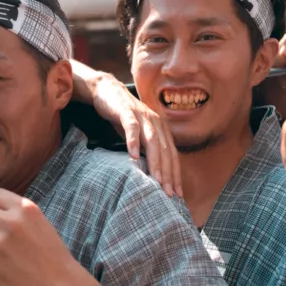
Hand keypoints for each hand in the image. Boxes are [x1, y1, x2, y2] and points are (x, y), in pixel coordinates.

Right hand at [88, 74, 180, 196]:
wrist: (107, 90)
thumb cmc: (124, 117)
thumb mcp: (139, 135)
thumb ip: (147, 150)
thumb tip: (154, 175)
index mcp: (162, 130)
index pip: (172, 156)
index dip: (176, 175)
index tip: (177, 195)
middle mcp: (156, 123)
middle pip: (166, 151)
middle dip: (169, 174)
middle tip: (169, 194)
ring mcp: (142, 117)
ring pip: (152, 142)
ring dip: (156, 162)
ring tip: (156, 180)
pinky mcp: (126, 112)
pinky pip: (132, 128)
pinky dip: (133, 142)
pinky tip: (133, 156)